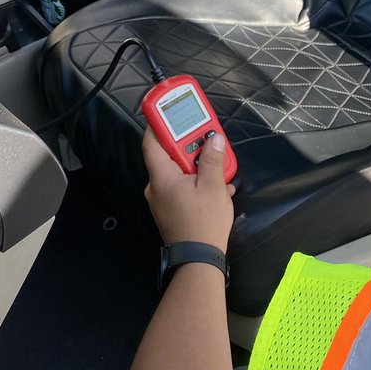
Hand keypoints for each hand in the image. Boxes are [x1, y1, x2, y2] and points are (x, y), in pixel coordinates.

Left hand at [142, 128, 235, 249]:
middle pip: (168, 155)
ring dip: (197, 164)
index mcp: (162, 177)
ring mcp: (162, 200)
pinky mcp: (171, 209)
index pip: (152, 142)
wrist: (199, 260)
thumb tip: (214, 138)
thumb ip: (212, 159)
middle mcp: (156, 186)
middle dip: (189, 144)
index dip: (159, 123)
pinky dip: (197, 181)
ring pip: (178, 172)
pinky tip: (218, 184)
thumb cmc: (203, 222)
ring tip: (217, 161)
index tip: (168, 109)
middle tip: (206, 135)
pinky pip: (182, 186)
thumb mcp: (213, 186)